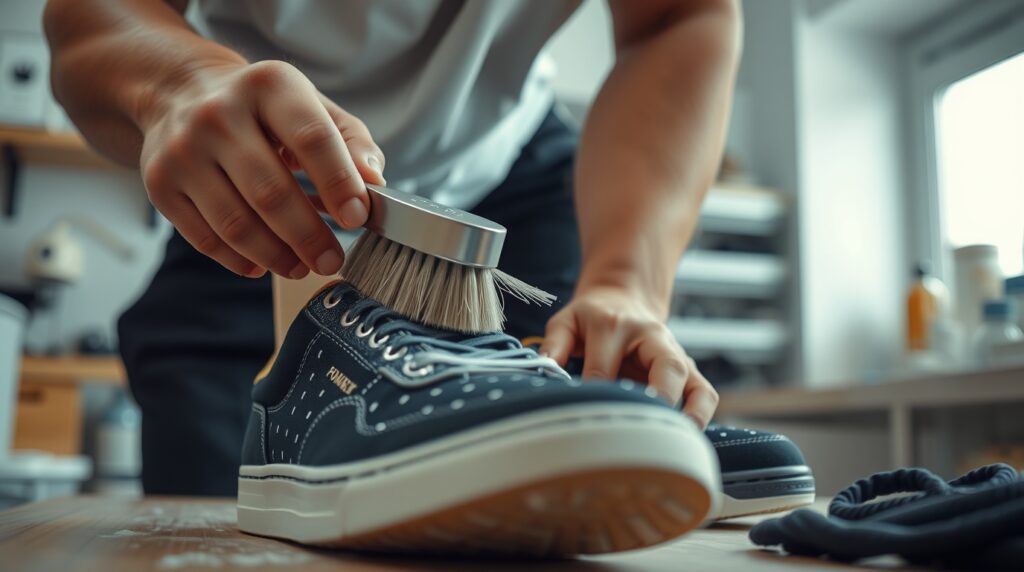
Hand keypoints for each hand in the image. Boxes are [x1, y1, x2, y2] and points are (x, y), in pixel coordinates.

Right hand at [138, 60, 384, 278]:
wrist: (180, 92)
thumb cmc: (264, 110)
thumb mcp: (313, 106)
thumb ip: (352, 142)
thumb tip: (373, 183)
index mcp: (269, 85)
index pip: (312, 138)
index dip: (339, 183)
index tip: (358, 218)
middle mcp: (218, 114)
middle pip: (270, 192)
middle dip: (309, 236)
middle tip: (332, 261)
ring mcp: (183, 150)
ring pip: (235, 222)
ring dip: (277, 255)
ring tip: (302, 267)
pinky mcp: (160, 184)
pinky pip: (205, 237)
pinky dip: (239, 259)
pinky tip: (263, 264)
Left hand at [540, 285, 718, 427]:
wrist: (622, 301)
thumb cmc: (591, 318)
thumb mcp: (567, 321)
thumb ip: (554, 344)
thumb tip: (544, 372)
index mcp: (616, 325)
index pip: (605, 366)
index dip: (594, 393)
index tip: (583, 418)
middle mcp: (654, 338)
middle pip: (667, 368)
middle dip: (658, 401)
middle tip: (640, 433)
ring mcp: (675, 355)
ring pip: (696, 384)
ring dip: (690, 415)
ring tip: (676, 443)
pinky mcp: (686, 371)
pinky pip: (705, 394)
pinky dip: (701, 416)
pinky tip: (685, 439)